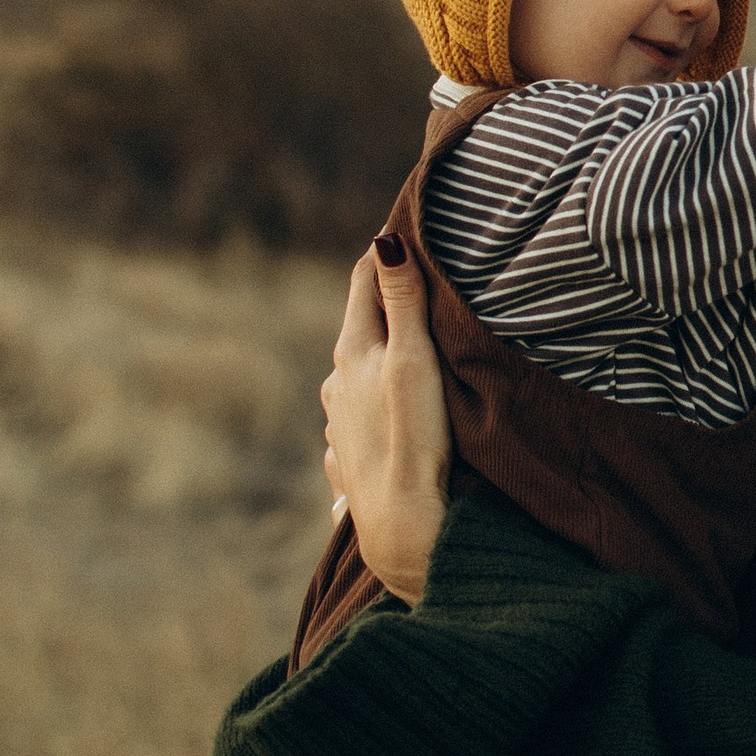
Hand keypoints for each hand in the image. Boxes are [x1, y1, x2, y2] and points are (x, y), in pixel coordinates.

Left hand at [320, 233, 452, 602]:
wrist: (402, 525)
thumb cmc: (415, 437)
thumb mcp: (414, 359)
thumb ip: (402, 300)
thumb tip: (385, 240)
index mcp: (352, 352)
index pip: (363, 284)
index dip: (384, 255)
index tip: (403, 230)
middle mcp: (335, 384)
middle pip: (361, 333)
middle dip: (386, 313)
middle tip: (420, 294)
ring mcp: (337, 425)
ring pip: (357, 382)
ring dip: (380, 369)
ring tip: (412, 367)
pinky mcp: (348, 460)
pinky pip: (358, 426)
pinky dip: (374, 415)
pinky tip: (389, 426)